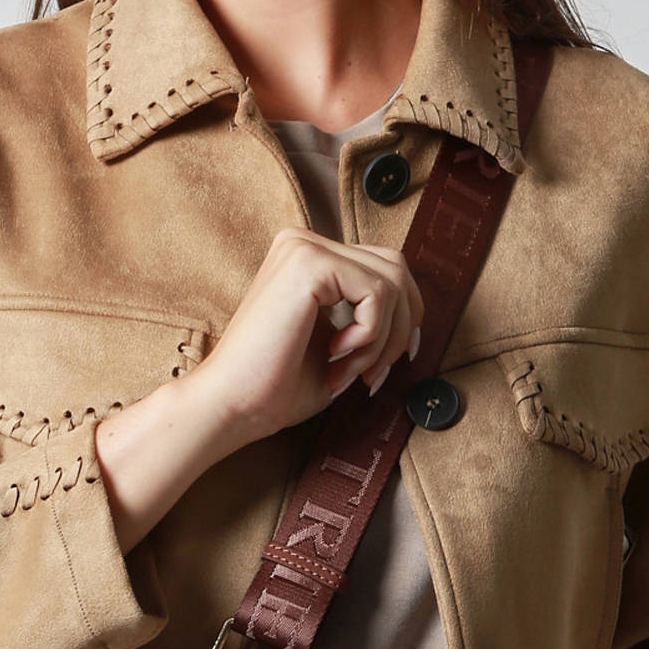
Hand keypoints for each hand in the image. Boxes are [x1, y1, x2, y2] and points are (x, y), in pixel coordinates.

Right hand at [191, 226, 424, 445]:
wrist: (233, 406)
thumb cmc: (276, 388)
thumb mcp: (338, 346)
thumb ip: (370, 320)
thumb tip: (415, 317)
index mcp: (307, 258)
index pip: (383, 268)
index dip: (403, 318)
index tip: (384, 365)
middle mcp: (304, 242)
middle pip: (396, 268)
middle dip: (401, 329)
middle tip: (372, 375)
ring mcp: (305, 247)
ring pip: (393, 282)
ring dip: (382, 340)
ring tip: (348, 371)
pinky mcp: (310, 262)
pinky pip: (378, 293)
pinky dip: (369, 336)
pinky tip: (335, 356)